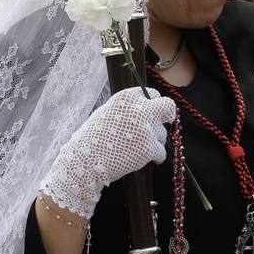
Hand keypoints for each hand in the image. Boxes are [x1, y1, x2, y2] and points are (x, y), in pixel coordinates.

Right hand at [39, 87, 175, 219]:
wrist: (85, 160)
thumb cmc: (92, 138)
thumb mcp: (106, 112)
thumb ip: (126, 108)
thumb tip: (143, 108)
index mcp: (127, 98)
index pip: (152, 93)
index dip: (152, 103)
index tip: (152, 111)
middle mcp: (140, 109)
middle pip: (167, 106)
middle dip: (167, 114)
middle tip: (165, 122)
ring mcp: (146, 129)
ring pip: (162, 134)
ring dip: (154, 141)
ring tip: (135, 148)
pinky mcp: (149, 148)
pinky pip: (161, 152)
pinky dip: (155, 157)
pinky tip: (143, 159)